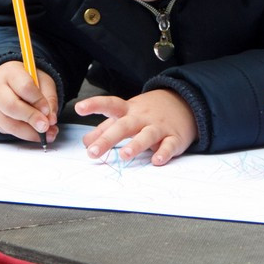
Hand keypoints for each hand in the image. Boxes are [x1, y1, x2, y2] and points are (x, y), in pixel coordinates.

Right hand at [0, 61, 57, 143]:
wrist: (1, 82)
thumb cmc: (24, 80)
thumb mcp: (42, 80)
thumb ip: (49, 97)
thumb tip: (51, 119)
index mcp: (11, 74)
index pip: (24, 87)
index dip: (38, 101)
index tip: (47, 111)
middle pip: (11, 106)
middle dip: (31, 118)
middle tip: (45, 126)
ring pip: (8, 124)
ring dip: (29, 133)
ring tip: (46, 134)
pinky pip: (8, 131)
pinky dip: (24, 135)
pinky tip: (36, 133)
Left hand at [74, 89, 196, 165]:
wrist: (184, 103)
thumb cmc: (147, 113)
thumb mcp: (126, 115)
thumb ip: (105, 128)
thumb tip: (85, 142)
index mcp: (128, 111)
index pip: (110, 105)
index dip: (94, 105)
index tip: (79, 108)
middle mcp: (142, 117)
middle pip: (124, 126)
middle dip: (108, 139)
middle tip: (93, 152)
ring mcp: (159, 127)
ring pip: (147, 135)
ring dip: (135, 145)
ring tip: (124, 155)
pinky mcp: (174, 137)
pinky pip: (169, 146)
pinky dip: (164, 153)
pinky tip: (156, 160)